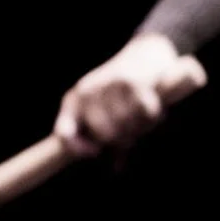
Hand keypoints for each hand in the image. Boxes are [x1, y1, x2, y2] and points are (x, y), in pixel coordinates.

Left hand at [55, 36, 202, 156]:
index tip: (96, 153)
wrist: (147, 51)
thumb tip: (116, 170)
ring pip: (127, 126)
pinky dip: (153, 115)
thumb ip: (110, 140)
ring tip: (146, 116)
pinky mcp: (133, 80)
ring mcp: (108, 85)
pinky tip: (155, 108)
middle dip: (123, 139)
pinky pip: (145, 112)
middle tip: (134, 132)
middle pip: (104, 134)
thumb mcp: (110, 111)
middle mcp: (87, 92)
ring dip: (142, 126)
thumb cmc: (126, 91)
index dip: (78, 149)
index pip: (64, 134)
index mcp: (75, 101)